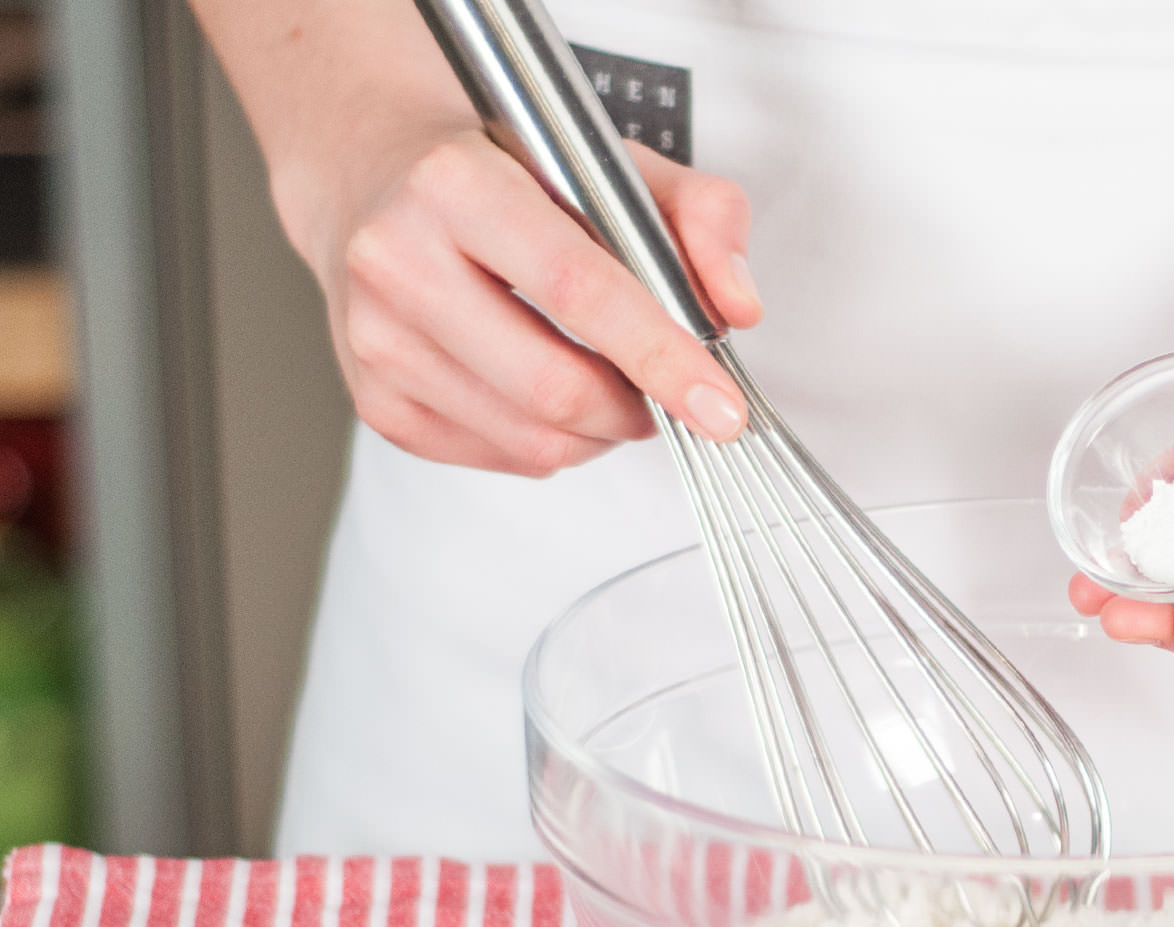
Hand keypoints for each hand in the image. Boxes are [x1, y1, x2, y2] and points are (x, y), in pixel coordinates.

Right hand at [296, 124, 761, 476]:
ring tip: (611, 385)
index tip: (721, 406)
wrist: (377, 171)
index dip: (662, 359)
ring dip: (601, 433)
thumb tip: (739, 307)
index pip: (578, 291)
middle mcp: (398, 260)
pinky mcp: (377, 400)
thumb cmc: (508, 172)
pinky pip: (501, 459)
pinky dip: (554, 443)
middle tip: (669, 393)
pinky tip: (553, 395)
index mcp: (457, 184)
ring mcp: (377, 338)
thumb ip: (702, 215)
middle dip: (639, 410)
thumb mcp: (616, 161)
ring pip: (533, 440)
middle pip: (555, 387)